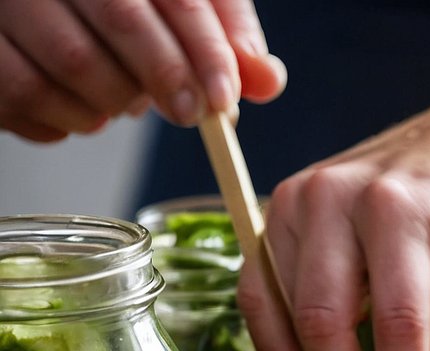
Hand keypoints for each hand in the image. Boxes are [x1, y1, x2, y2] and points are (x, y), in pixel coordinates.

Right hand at [0, 0, 284, 141]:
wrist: (50, 4)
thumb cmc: (126, 3)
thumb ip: (225, 33)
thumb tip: (266, 80)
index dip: (205, 50)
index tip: (223, 100)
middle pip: (121, 18)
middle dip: (165, 78)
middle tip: (187, 114)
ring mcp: (8, 2)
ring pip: (69, 62)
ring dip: (110, 105)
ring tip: (121, 104)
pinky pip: (18, 94)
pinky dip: (58, 122)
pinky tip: (77, 116)